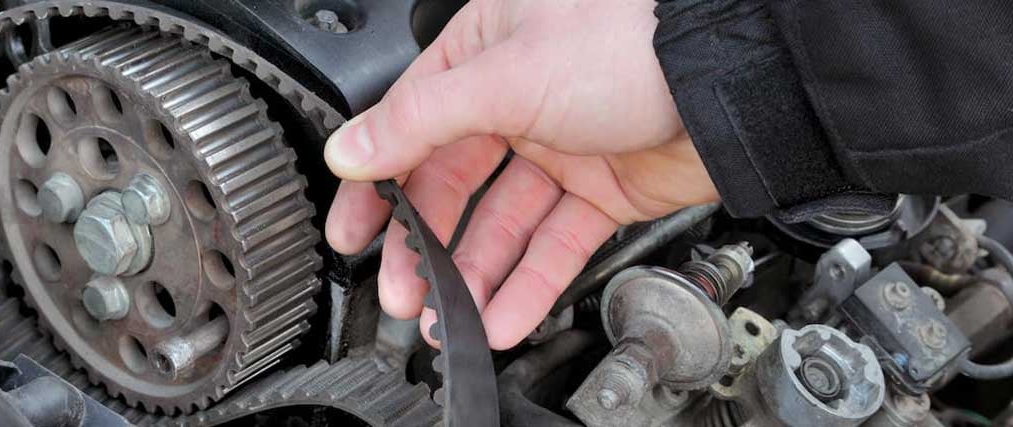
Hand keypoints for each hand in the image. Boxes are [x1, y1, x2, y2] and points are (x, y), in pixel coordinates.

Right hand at [323, 0, 718, 348]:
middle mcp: (517, 97)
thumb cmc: (632, 43)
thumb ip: (420, 120)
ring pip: (502, 223)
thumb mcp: (506, 75)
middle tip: (404, 292)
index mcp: (484, 50)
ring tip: (452, 317)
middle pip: (453, 184)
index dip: (377, 182)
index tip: (353, 230)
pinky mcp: (601, 189)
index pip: (409, 124)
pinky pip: (553, 243)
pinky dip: (529, 282)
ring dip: (475, 275)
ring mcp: (560, 145)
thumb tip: (351, 149)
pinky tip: (504, 315)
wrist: (733, 82)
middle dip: (426, 245)